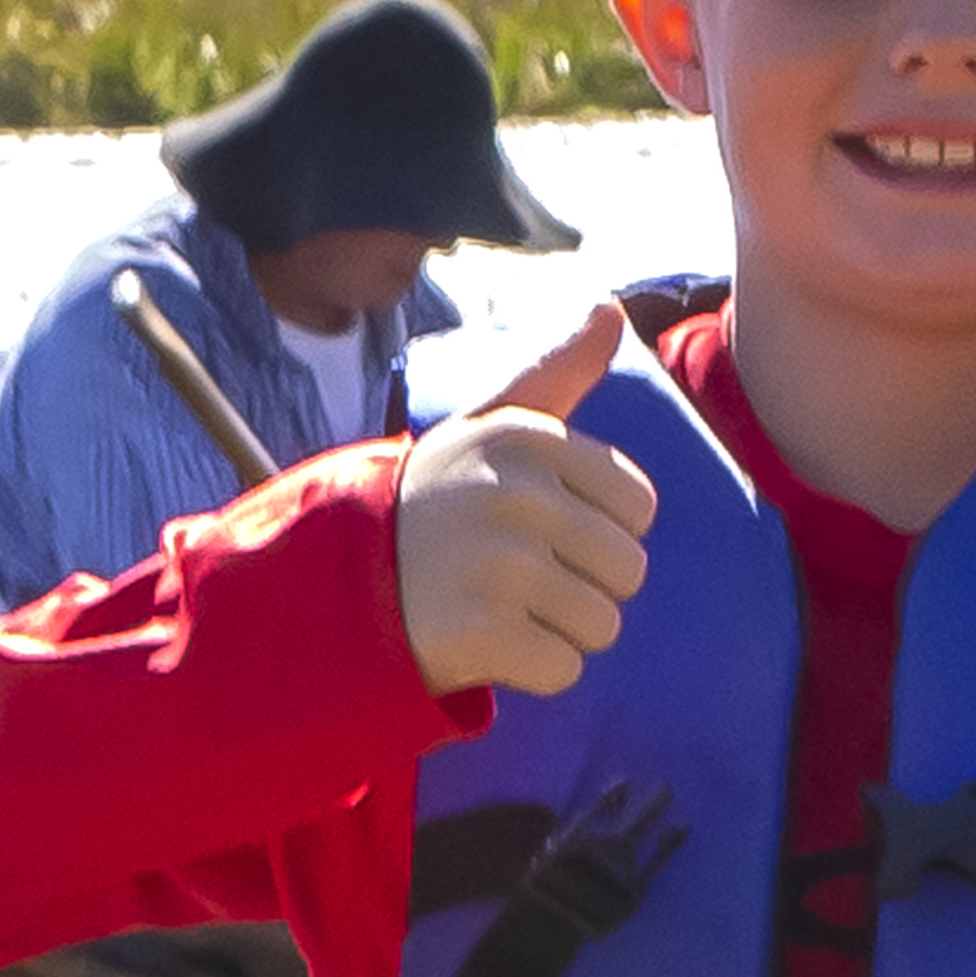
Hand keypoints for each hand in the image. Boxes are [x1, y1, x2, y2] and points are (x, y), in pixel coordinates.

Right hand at [397, 308, 657, 700]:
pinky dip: (532, 670)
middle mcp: (516, 493)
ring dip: (558, 631)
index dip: (596, 529)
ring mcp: (499, 563)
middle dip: (582, 586)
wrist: (338, 582)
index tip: (536, 526)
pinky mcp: (484, 631)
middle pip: (627, 570)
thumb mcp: (489, 426)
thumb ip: (556, 372)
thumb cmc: (437, 504)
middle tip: (514, 576)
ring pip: (602, 624)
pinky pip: (565, 669)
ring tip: (498, 606)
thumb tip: (611, 305)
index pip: (637, 507)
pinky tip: (484, 643)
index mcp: (527, 438)